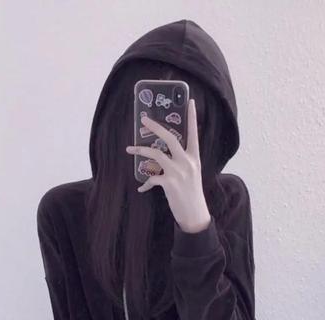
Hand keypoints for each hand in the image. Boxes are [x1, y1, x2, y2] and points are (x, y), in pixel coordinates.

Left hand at [125, 99, 211, 233]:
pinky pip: (152, 178)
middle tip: (143, 120)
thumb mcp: (192, 174)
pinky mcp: (169, 183)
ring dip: (140, 151)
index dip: (191, 117)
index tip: (190, 101)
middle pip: (170, 138)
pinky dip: (145, 183)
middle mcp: (187, 162)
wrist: (194, 214)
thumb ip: (183, 162)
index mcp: (194, 158)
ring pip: (156, 154)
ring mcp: (178, 172)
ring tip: (129, 150)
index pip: (193, 133)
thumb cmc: (192, 194)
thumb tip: (165, 154)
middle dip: (155, 127)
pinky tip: (141, 188)